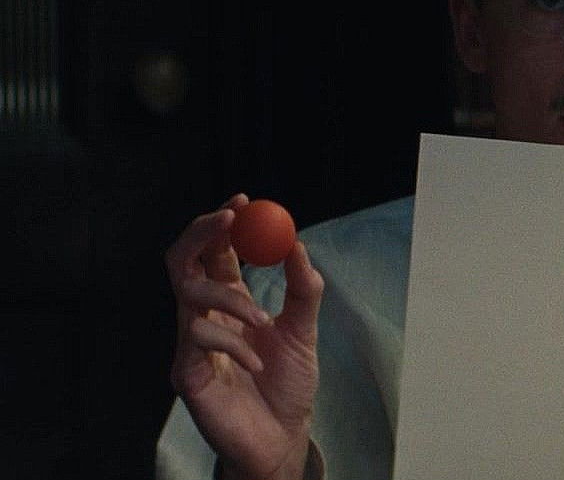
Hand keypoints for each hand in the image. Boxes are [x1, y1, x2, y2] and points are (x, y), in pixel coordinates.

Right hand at [166, 194, 323, 479]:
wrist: (282, 437)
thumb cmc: (288, 384)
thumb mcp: (305, 329)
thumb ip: (303, 288)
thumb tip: (297, 242)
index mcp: (229, 299)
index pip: (215, 250)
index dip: (222, 223)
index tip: (242, 201)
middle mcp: (204, 316)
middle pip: (182, 260)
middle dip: (202, 233)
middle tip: (230, 219)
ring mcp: (190, 344)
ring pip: (189, 295)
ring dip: (231, 298)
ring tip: (263, 322)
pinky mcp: (186, 373)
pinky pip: (198, 340)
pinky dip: (234, 344)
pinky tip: (258, 363)